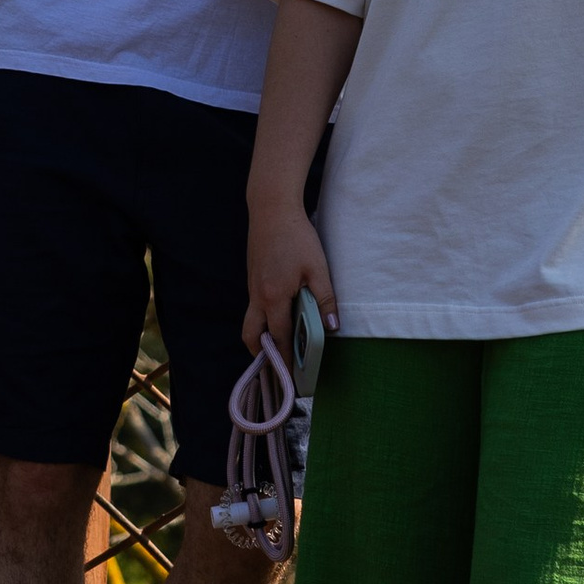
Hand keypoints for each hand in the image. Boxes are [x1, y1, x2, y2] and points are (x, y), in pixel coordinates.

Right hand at [245, 190, 336, 355]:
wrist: (271, 208)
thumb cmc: (296, 236)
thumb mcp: (317, 268)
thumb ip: (325, 299)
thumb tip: (332, 327)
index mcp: (273, 297)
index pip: (279, 337)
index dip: (285, 358)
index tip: (292, 375)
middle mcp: (257, 296)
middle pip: (252, 335)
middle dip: (262, 353)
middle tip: (278, 365)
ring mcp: (251, 286)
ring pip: (251, 321)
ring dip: (262, 336)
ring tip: (279, 344)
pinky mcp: (252, 277)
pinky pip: (254, 306)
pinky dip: (263, 318)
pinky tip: (280, 314)